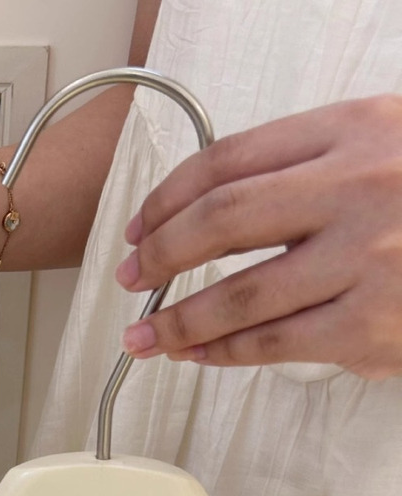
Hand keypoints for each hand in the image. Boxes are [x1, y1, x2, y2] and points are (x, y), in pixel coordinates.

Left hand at [115, 95, 401, 379]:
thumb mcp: (387, 146)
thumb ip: (314, 166)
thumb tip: (216, 210)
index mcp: (355, 131)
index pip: (227, 161)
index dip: (166, 199)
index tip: (140, 226)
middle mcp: (356, 190)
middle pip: (219, 222)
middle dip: (158, 255)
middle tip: (131, 277)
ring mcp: (364, 261)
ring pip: (237, 296)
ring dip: (175, 321)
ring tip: (145, 335)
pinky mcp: (370, 327)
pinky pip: (272, 344)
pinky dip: (222, 353)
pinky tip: (197, 354)